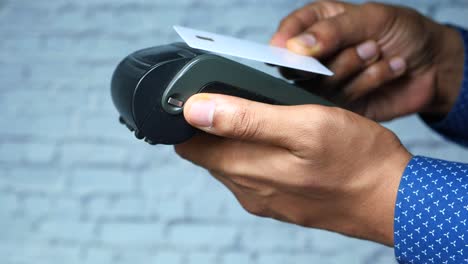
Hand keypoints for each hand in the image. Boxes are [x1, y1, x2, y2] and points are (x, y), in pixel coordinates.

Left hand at [175, 93, 411, 245]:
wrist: (393, 201)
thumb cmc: (356, 160)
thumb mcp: (303, 125)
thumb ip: (246, 120)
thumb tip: (195, 112)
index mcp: (245, 170)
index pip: (190, 147)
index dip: (193, 120)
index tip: (210, 99)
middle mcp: (248, 191)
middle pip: (210, 155)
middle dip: (219, 128)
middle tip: (251, 104)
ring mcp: (264, 201)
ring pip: (233, 164)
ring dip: (242, 141)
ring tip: (273, 122)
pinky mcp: (280, 204)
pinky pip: (255, 177)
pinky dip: (260, 157)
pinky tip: (287, 146)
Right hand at [270, 1, 464, 120]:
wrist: (434, 65)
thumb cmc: (402, 32)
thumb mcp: (371, 18)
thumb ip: (332, 31)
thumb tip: (294, 47)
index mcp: (317, 25)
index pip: (287, 33)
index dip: (284, 42)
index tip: (288, 49)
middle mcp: (317, 56)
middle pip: (298, 65)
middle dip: (330, 57)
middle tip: (367, 45)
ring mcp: (327, 84)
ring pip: (322, 83)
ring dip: (355, 66)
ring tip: (380, 52)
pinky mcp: (341, 106)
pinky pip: (342, 100)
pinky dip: (369, 82)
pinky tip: (392, 69)